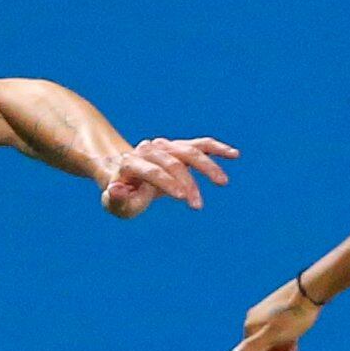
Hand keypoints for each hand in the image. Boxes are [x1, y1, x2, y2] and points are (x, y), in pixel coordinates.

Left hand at [100, 137, 236, 218]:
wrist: (124, 175)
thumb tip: (116, 189)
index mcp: (131, 163)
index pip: (152, 171)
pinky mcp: (179, 147)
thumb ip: (116, 199)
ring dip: (208, 166)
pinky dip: (217, 149)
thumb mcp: (115, 204)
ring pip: (189, 151)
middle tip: (197, 205)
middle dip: (188, 184)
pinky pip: (200, 145)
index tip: (183, 197)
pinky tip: (234, 154)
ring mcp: (164, 146)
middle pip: (172, 162)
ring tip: (223, 182)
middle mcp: (148, 150)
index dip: (168, 183)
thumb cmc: (122, 195)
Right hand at [229, 278, 321, 350]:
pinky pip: (275, 333)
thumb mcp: (273, 335)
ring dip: (281, 348)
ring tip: (295, 345)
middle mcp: (252, 321)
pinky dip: (284, 339)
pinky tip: (295, 337)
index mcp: (249, 327)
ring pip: (268, 342)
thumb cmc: (293, 316)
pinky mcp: (274, 312)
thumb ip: (252, 347)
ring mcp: (263, 316)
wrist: (311, 292)